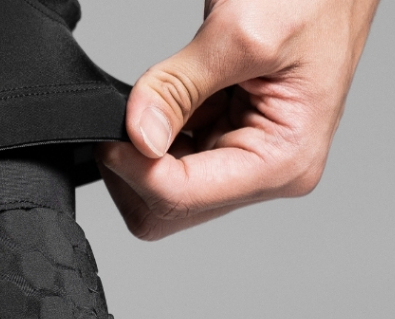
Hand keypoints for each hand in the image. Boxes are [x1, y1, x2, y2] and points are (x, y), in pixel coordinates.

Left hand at [96, 0, 379, 239]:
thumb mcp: (240, 30)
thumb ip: (178, 87)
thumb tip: (138, 136)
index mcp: (282, 162)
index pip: (183, 198)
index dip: (136, 170)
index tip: (112, 133)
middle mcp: (266, 174)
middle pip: (168, 211)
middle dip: (137, 170)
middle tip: (128, 117)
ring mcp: (245, 162)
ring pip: (163, 191)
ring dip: (146, 149)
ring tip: (166, 93)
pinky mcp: (228, 144)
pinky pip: (171, 159)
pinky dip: (155, 132)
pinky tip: (170, 97)